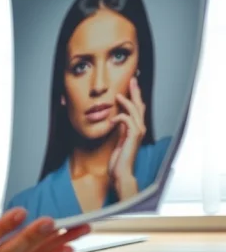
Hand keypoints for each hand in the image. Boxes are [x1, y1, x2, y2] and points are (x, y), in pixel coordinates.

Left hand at [108, 76, 145, 199]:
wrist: (120, 172)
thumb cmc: (118, 159)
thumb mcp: (119, 140)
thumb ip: (120, 129)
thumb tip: (117, 118)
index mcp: (136, 128)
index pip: (138, 108)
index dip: (135, 95)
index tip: (132, 84)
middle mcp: (140, 129)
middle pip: (140, 106)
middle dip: (136, 92)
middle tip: (132, 79)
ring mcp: (138, 133)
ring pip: (135, 111)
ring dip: (127, 102)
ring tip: (118, 95)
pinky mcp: (132, 137)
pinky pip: (127, 121)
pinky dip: (119, 117)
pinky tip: (112, 120)